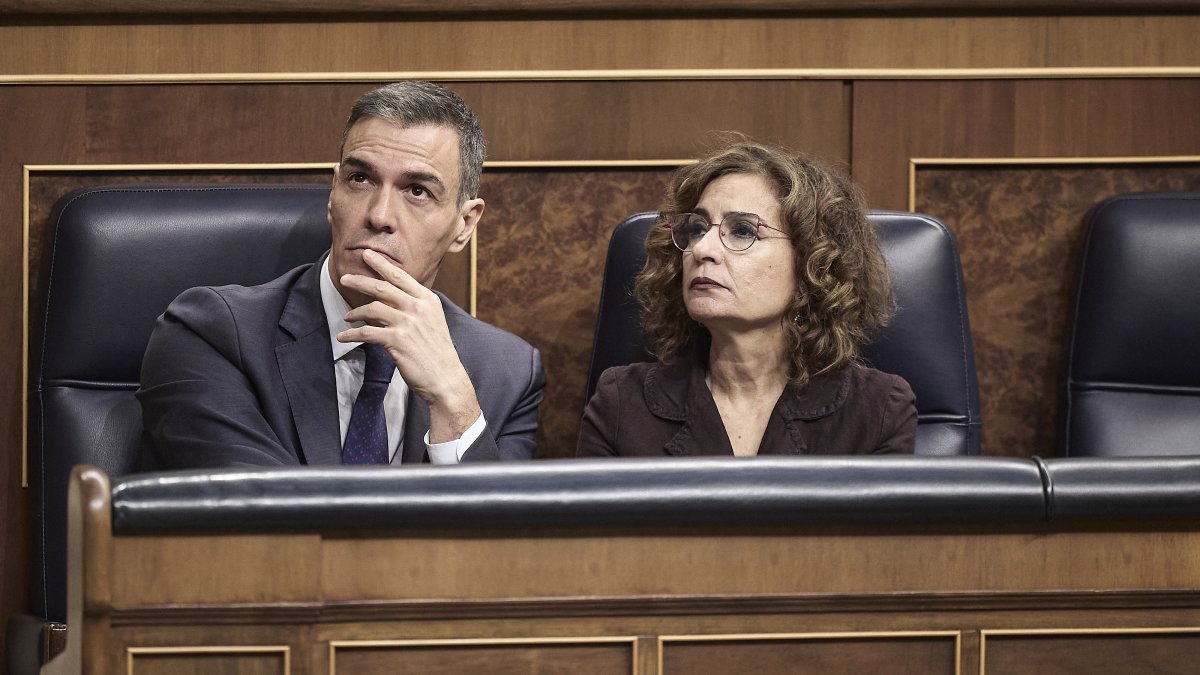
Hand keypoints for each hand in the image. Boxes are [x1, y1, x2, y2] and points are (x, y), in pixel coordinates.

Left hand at [337, 249, 480, 442]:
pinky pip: (367, 332)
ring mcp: (408, 323)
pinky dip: (353, 334)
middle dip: (361, 281)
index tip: (368, 255)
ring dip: (355, 312)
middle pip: (383, 287)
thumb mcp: (433, 321)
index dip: (382, 264)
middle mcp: (418, 308)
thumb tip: (392, 298)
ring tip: (346, 317)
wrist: (445, 378)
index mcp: (428, 300)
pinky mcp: (397, 340)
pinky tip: (344, 336)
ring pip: (373, 308)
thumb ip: (416, 307)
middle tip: (345, 278)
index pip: (401, 277)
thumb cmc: (437, 352)